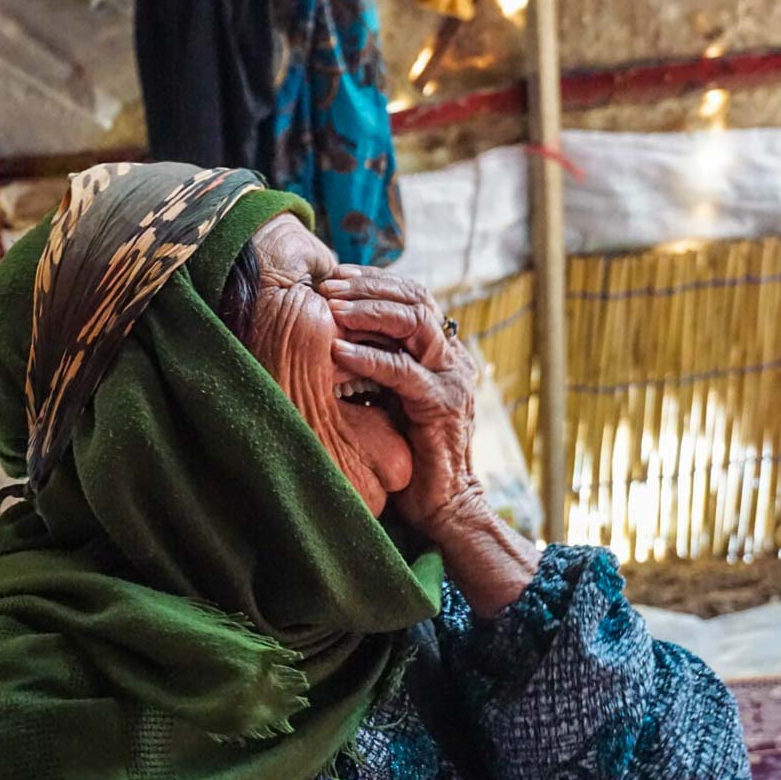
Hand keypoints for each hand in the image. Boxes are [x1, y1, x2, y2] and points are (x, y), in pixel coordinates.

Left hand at [321, 265, 482, 538]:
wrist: (443, 504)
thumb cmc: (409, 453)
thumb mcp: (390, 396)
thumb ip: (377, 366)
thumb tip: (334, 333)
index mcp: (441, 351)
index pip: (413, 296)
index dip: (376, 281)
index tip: (337, 275)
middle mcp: (452, 358)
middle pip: (416, 299)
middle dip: (369, 286)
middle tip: (328, 283)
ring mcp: (451, 379)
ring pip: (415, 323)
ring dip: (369, 310)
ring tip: (331, 306)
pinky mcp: (442, 405)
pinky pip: (403, 371)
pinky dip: (369, 357)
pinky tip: (338, 350)